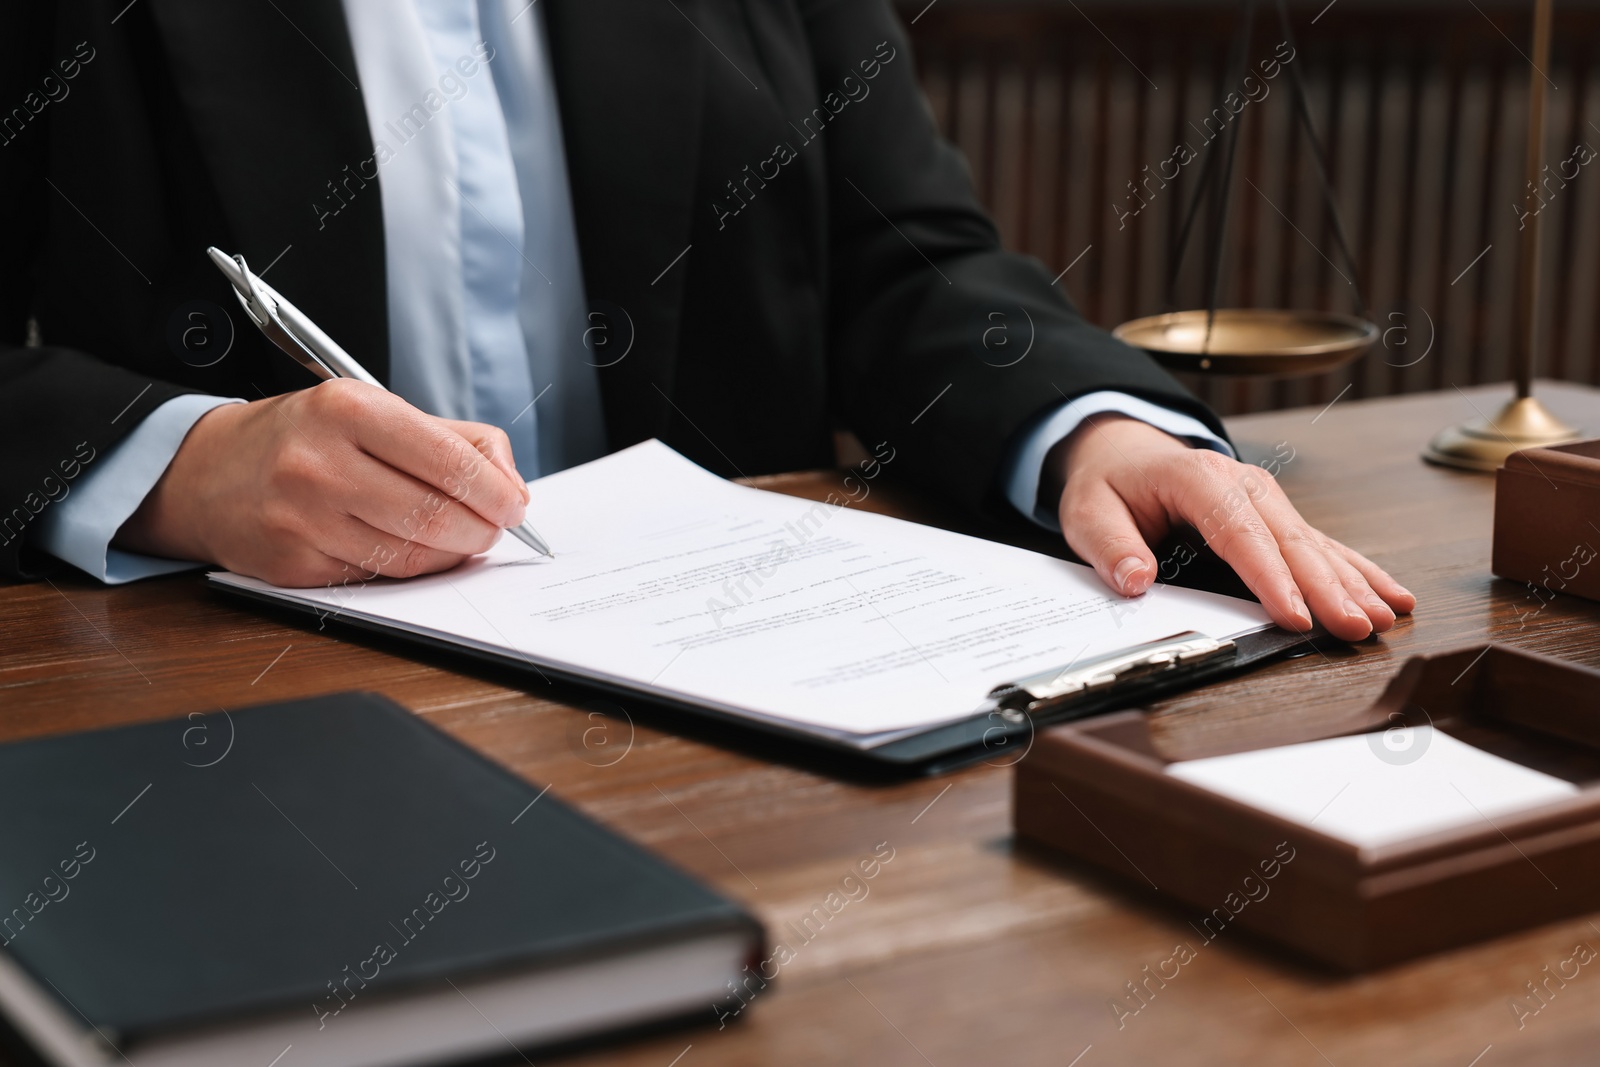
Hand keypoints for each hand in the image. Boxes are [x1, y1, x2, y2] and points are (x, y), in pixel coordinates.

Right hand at [116, 380, 530, 586]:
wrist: (207, 472)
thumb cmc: (306, 438)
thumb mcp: (373, 411)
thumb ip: (454, 439)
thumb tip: (511, 485)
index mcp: (346, 408)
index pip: (448, 459)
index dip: (495, 491)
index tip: (514, 504)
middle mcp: (319, 462)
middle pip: (435, 515)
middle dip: (481, 529)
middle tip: (493, 528)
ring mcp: (301, 518)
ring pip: (411, 556)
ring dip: (451, 554)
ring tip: (459, 538)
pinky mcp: (292, 565)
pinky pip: (377, 578)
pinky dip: (408, 569)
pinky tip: (411, 550)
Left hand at [1050, 414, 1414, 641]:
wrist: (1125, 452)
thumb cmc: (1112, 485)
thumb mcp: (1088, 510)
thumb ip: (1108, 544)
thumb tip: (1134, 579)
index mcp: (1197, 479)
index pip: (1239, 533)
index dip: (1269, 578)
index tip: (1294, 616)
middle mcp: (1243, 484)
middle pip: (1289, 540)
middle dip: (1327, 587)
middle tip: (1355, 627)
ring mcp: (1266, 499)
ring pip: (1315, 544)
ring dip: (1352, 581)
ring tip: (1385, 617)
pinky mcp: (1278, 516)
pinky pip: (1323, 545)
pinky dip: (1358, 570)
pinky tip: (1390, 595)